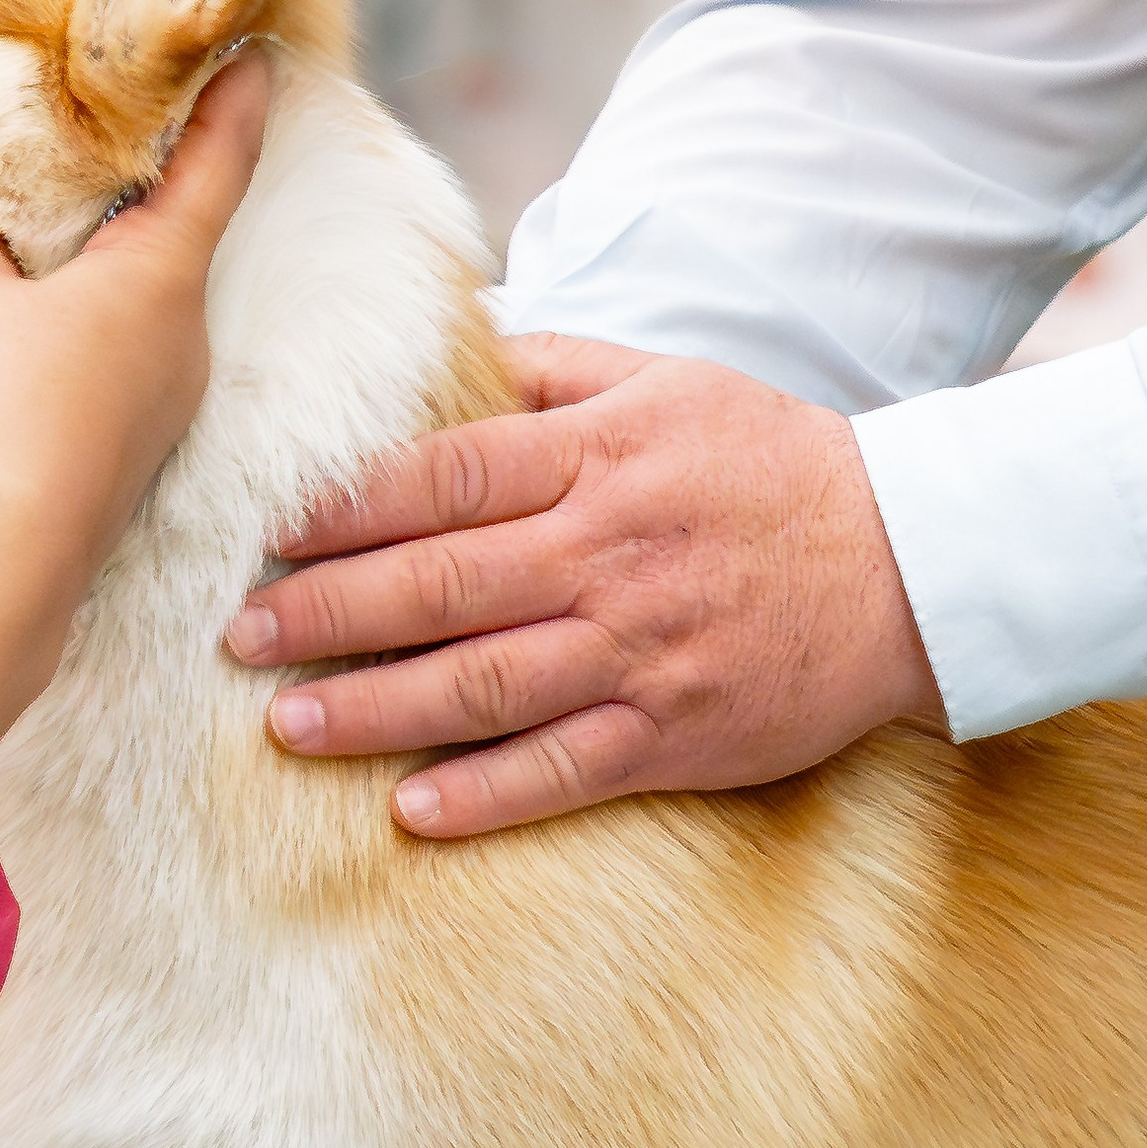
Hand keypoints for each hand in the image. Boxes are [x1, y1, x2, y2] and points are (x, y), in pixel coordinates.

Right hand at [0, 55, 270, 761]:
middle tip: (61, 140)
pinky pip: (51, 377)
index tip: (256, 49)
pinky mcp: (111, 453)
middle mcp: (178, 334)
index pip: (218, 158)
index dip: (232, 97)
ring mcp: (150, 400)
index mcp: (164, 274)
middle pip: (140, 236)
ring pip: (72, 315)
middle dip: (80, 199)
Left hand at [223, 335, 942, 836]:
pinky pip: (565, 769)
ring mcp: (641, 649)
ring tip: (287, 726)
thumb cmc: (775, 464)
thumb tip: (455, 336)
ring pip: (485, 685)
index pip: (444, 477)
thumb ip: (553, 369)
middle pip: (441, 584)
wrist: (909, 565)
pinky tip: (411, 811)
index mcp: (599, 459)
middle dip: (327, 614)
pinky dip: (485, 796)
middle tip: (237, 637)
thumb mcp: (669, 382)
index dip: (347, 506)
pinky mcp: (678, 732)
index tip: (270, 530)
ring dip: (376, 711)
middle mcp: (609, 553)